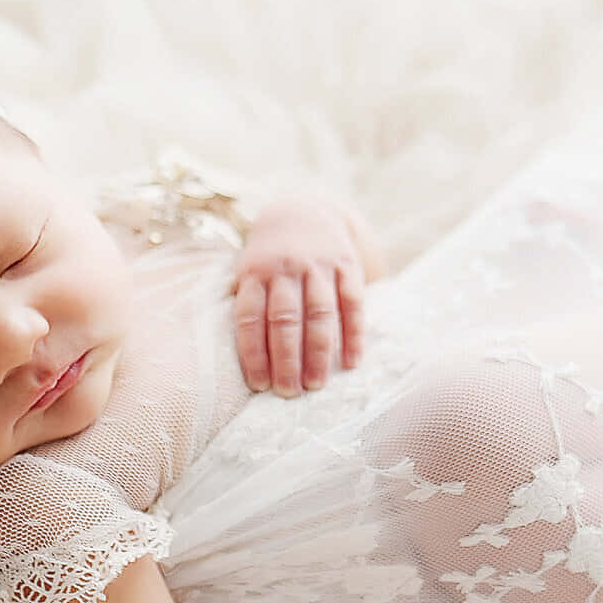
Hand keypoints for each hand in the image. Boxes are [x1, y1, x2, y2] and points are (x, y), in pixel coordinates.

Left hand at [231, 201, 365, 395]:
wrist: (303, 210)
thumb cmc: (269, 258)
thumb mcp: (249, 272)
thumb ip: (249, 307)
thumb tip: (249, 363)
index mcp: (255, 273)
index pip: (250, 318)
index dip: (254, 353)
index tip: (259, 385)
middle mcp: (286, 269)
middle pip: (285, 320)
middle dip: (286, 360)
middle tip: (289, 392)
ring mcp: (318, 266)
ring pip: (319, 314)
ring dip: (318, 353)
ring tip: (316, 385)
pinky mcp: (347, 265)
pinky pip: (352, 303)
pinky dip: (353, 335)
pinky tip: (352, 362)